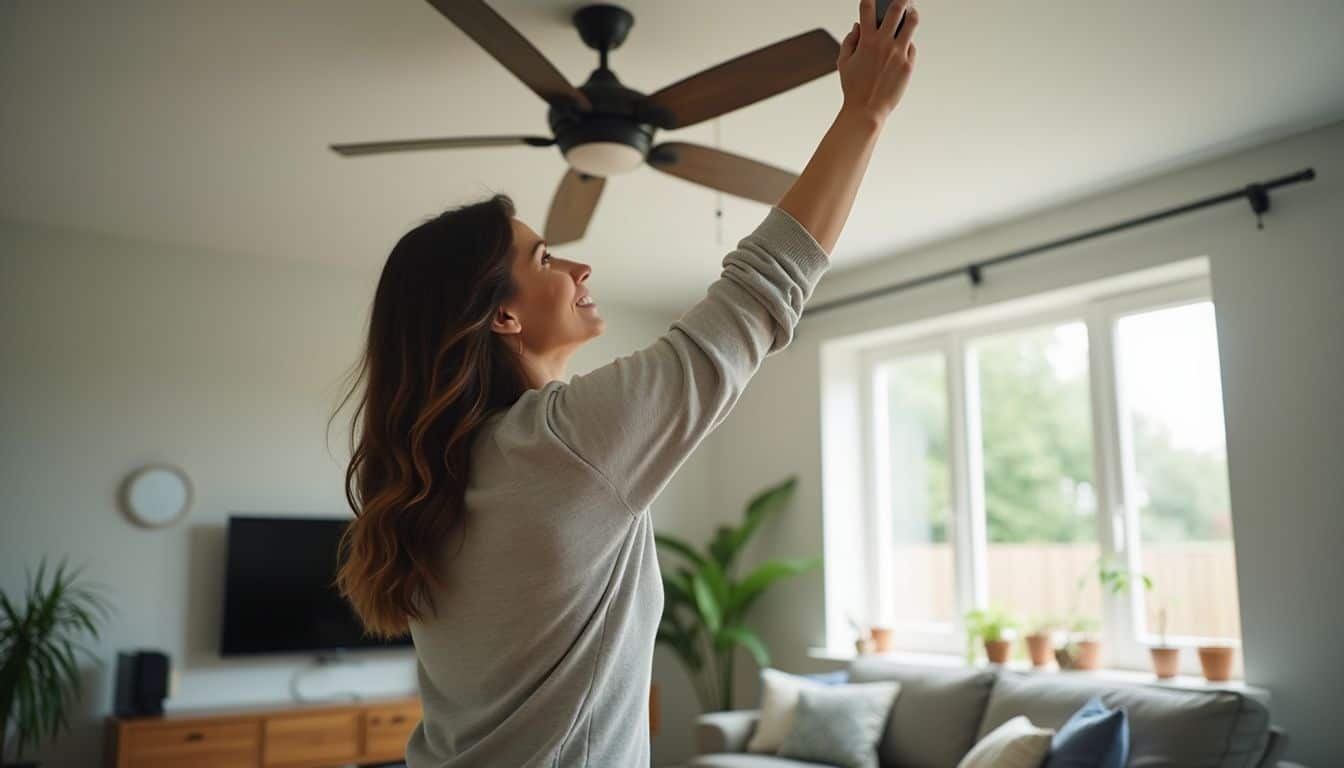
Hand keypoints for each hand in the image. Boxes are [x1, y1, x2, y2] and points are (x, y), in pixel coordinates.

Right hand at [837, 0, 919, 122]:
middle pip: (896, 8)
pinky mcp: (908, 64)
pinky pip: (910, 47)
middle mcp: (884, 43)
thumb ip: (849, 41)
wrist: (867, 110)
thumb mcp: (843, 62)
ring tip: (912, 11)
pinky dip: (906, 45)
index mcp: (866, 40)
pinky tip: (902, 47)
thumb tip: (857, 26)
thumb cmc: (853, 87)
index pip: (867, 8)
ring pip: (911, 23)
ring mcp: (898, 53)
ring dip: (912, 13)